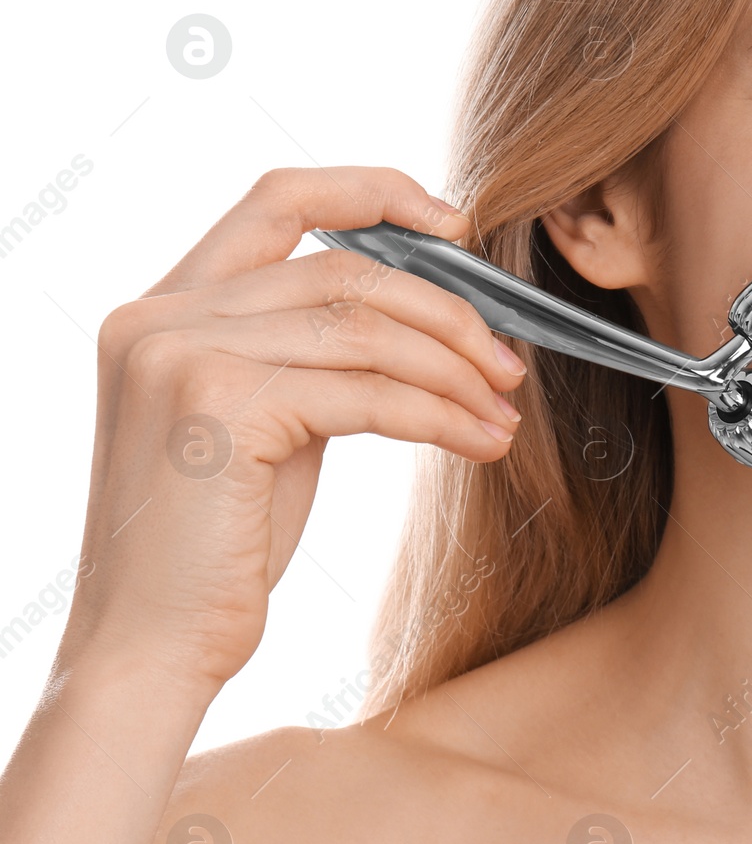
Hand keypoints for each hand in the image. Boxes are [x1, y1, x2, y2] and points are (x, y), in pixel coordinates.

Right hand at [59, 167, 526, 697]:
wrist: (152, 652)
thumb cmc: (219, 546)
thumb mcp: (266, 422)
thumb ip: (312, 353)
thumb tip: (432, 315)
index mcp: (164, 306)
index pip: (277, 198)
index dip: (373, 191)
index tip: (453, 221)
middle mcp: (160, 315)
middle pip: (344, 267)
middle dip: (445, 309)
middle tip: (507, 360)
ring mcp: (181, 354)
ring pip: (365, 327)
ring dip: (455, 368)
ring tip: (504, 408)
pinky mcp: (219, 406)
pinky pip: (367, 391)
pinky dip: (441, 414)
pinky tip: (484, 441)